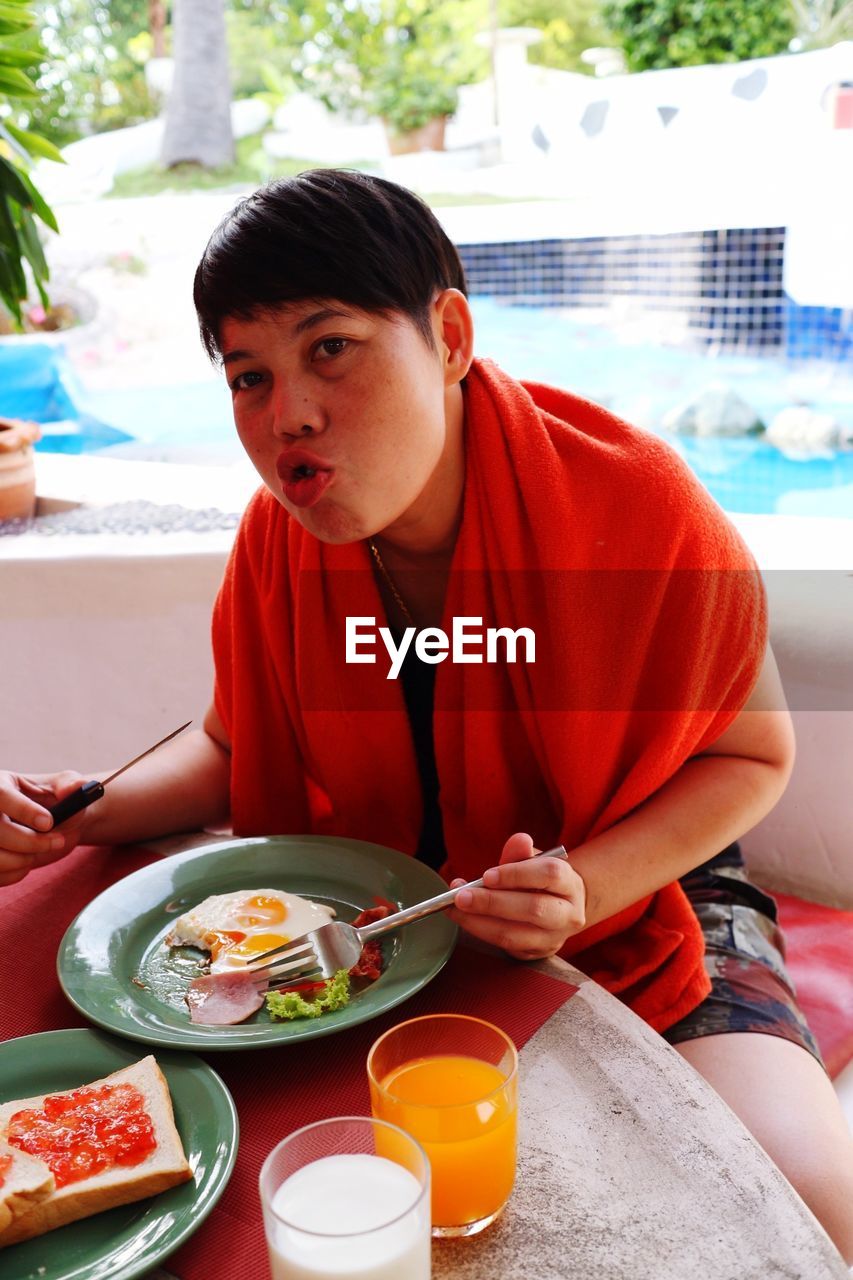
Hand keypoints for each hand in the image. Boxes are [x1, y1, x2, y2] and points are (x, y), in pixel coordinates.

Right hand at [0, 770, 90, 886]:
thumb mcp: (65, 787)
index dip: (24, 811)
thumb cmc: (55, 801)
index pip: (0, 795)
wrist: (54, 824)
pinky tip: (26, 861)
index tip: (48, 823)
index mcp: (1, 784)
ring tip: (37, 851)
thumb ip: (71, 783)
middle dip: (30, 842)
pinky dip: (14, 873)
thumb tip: (76, 786)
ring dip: (21, 860)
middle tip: (57, 841)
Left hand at [447, 832, 586, 961]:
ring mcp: (554, 938)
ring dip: (480, 922)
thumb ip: (521, 853)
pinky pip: (506, 947)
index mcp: (570, 884)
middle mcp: (568, 914)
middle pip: (533, 909)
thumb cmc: (541, 881)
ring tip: (455, 909)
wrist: (560, 909)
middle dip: (492, 902)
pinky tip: (465, 919)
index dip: (517, 874)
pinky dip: (481, 932)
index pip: (549, 875)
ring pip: (516, 935)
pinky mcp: (536, 953)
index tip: (487, 875)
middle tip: (461, 896)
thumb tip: (519, 840)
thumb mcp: (534, 862)